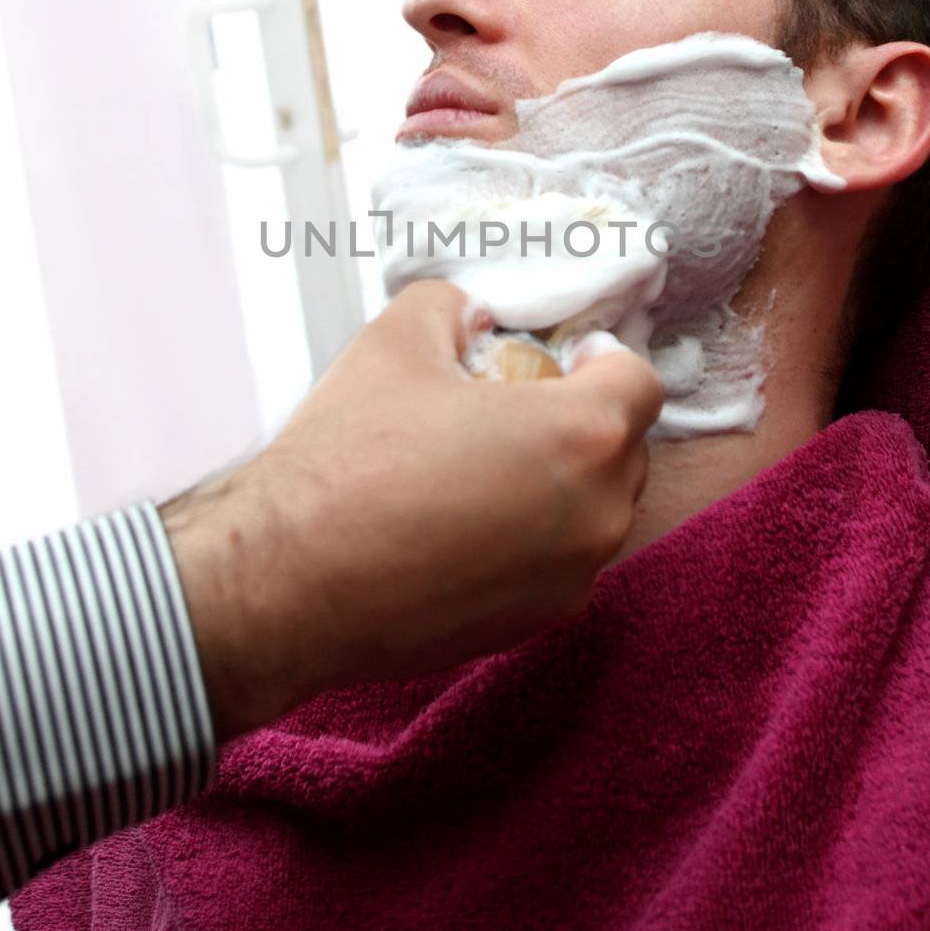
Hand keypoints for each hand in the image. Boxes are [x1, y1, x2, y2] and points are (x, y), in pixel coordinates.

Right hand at [161, 281, 662, 739]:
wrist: (289, 583)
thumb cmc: (346, 465)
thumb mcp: (395, 341)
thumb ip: (453, 307)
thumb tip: (471, 315)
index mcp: (581, 436)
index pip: (640, 383)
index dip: (603, 359)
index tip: (565, 358)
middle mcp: (596, 515)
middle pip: (625, 448)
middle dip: (582, 420)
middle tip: (514, 406)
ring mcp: (570, 578)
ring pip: (595, 508)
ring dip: (559, 480)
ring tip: (482, 465)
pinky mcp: (535, 623)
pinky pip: (559, 560)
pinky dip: (532, 535)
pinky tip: (463, 521)